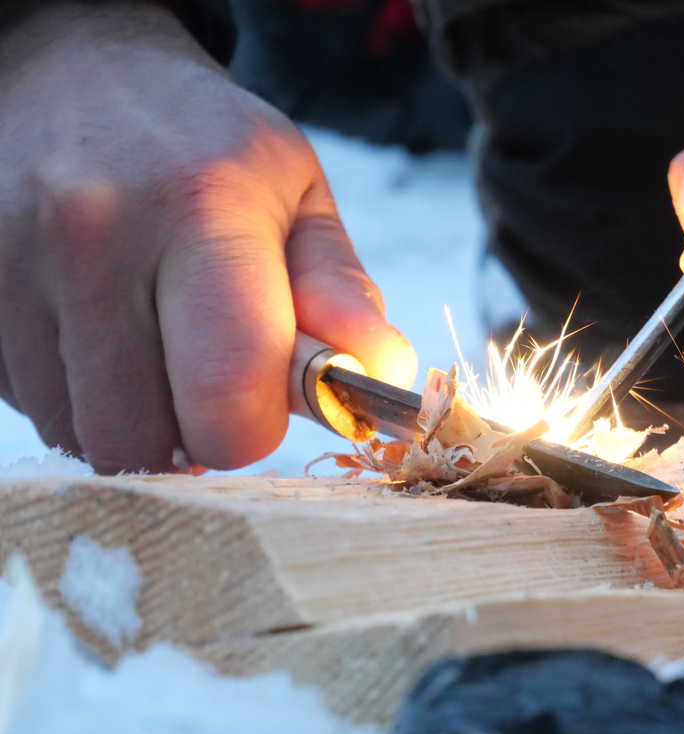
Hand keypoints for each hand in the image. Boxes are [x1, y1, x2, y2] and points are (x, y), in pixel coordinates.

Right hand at [0, 2, 415, 472]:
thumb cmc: (207, 147)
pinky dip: (80, 397)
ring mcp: (12, 265)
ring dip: (135, 419)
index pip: (227, 396)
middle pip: (146, 440)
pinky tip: (103, 337)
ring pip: (84, 436)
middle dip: (194, 434)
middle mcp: (93, 238)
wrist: (75, 74)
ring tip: (155, 346)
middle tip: (210, 376)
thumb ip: (340, 294)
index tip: (266, 397)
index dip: (256, 427)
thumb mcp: (298, 197)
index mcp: (201, 211)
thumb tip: (379, 375)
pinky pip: (34, 409)